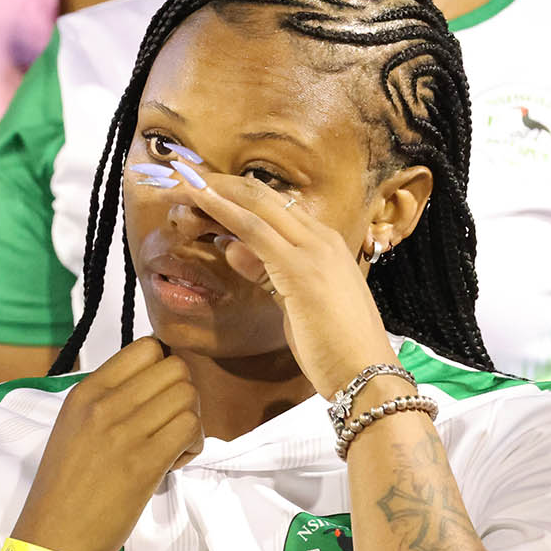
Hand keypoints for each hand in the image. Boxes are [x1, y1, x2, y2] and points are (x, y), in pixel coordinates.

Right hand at [12, 339, 200, 550]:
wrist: (53, 536)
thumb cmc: (64, 486)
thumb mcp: (74, 426)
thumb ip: (108, 401)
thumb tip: (151, 386)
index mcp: (86, 391)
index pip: (146, 347)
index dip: (165, 369)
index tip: (158, 396)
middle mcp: (104, 404)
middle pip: (175, 368)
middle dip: (183, 395)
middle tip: (169, 423)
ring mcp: (124, 432)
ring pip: (188, 396)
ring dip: (191, 421)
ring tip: (172, 446)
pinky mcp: (144, 463)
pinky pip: (190, 428)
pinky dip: (193, 445)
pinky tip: (173, 463)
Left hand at [169, 175, 399, 397]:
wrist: (367, 374)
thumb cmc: (335, 346)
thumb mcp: (293, 302)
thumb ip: (266, 272)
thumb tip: (232, 248)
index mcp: (325, 243)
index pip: (275, 207)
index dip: (238, 195)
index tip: (205, 189)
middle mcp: (322, 238)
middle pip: (264, 196)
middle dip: (221, 184)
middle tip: (185, 176)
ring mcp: (313, 249)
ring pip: (257, 205)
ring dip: (216, 191)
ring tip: (183, 181)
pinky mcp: (299, 268)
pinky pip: (253, 229)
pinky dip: (222, 211)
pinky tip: (198, 200)